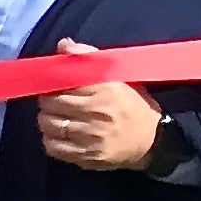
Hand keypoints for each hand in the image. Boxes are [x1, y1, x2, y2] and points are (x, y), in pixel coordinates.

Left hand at [37, 38, 160, 171]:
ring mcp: (91, 136)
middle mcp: (97, 111)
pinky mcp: (87, 156)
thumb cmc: (131, 105)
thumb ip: (89, 59)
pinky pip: (53, 147)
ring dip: (47, 121)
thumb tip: (63, 44)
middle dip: (47, 102)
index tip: (55, 87)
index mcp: (105, 89)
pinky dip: (51, 141)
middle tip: (54, 104)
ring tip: (57, 119)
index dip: (52, 85)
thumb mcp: (118, 78)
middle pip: (50, 103)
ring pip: (48, 125)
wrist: (153, 140)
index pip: (61, 83)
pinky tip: (60, 136)